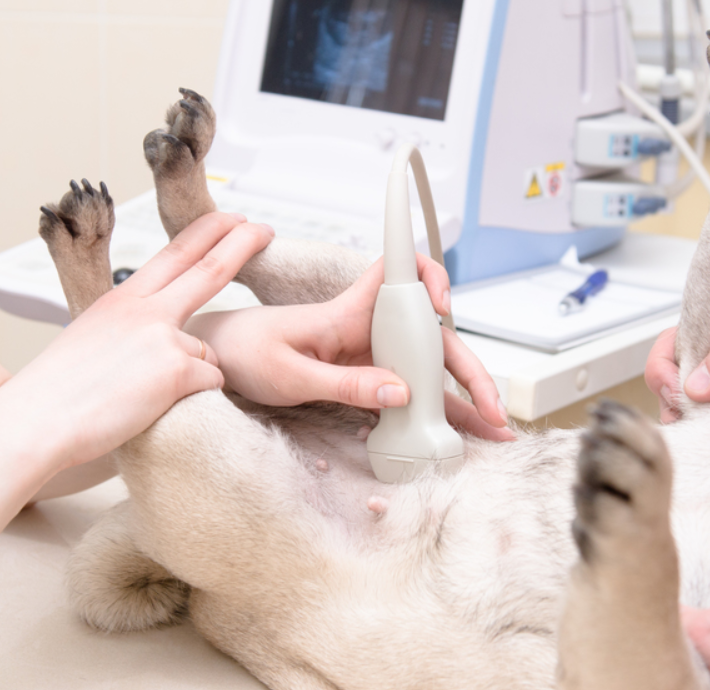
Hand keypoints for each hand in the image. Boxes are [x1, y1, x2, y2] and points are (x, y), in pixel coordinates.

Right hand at [0, 212, 274, 469]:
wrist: (33, 421)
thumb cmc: (53, 395)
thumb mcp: (88, 340)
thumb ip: (126, 332)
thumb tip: (152, 342)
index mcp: (120, 300)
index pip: (174, 254)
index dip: (208, 233)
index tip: (231, 220)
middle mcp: (145, 310)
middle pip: (209, 268)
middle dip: (242, 243)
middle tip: (265, 229)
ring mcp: (163, 336)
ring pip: (207, 352)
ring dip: (191, 376)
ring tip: (142, 397)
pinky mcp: (176, 368)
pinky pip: (210, 382)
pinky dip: (192, 399)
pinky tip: (154, 407)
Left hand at [186, 254, 514, 441]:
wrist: (216, 361)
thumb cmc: (245, 352)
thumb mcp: (290, 374)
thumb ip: (346, 384)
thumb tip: (402, 393)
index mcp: (348, 313)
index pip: (397, 273)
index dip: (428, 276)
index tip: (444, 302)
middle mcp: (367, 330)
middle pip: (432, 338)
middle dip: (469, 369)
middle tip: (493, 408)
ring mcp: (368, 356)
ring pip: (427, 369)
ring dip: (461, 397)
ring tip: (492, 430)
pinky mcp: (363, 380)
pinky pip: (407, 394)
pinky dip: (434, 414)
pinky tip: (458, 435)